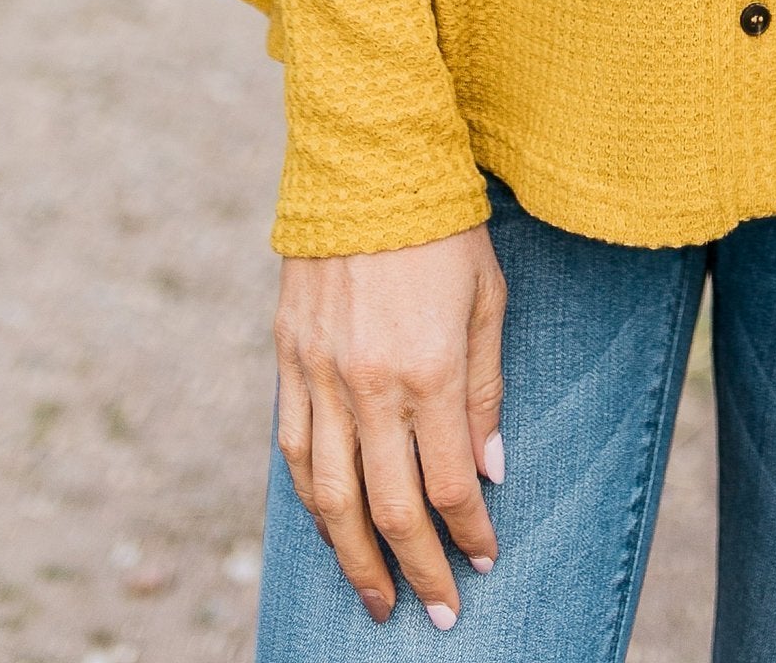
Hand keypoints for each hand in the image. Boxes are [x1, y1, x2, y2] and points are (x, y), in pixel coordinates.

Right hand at [276, 229, 507, 626]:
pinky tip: (329, 523)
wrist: (367, 162)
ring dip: (353, 556)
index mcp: (428, 370)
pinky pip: (293, 450)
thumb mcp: (488, 301)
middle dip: (415, 570)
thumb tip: (488, 472)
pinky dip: (310, 498)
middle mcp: (368, 385)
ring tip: (375, 595)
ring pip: (329, 496)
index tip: (484, 561)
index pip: (449, 485)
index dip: (468, 534)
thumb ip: (486, 391)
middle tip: (436, 612)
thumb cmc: (443, 228)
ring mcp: (319, 375)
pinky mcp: (287, 358)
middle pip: (388, 509)